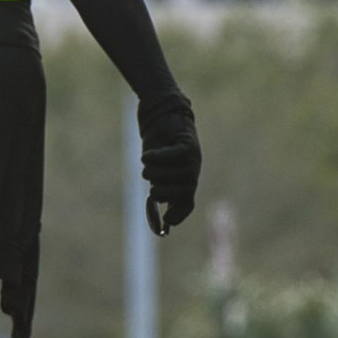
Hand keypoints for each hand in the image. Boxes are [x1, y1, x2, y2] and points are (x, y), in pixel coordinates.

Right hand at [139, 94, 200, 237]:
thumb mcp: (155, 171)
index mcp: (186, 180)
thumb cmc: (156, 146)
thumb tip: (157, 216)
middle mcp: (192, 170)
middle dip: (167, 194)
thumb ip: (157, 188)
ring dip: (158, 173)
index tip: (166, 222)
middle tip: (152, 191)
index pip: (187, 203)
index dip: (178, 214)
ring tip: (145, 166)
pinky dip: (160, 157)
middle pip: (185, 190)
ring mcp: (191, 156)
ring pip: (180, 173)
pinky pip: (176, 154)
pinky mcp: (186, 140)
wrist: (160, 115)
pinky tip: (146, 155)